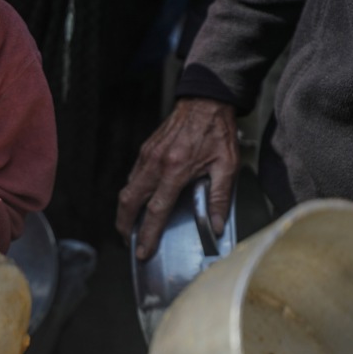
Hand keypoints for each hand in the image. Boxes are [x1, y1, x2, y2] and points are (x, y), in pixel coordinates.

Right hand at [115, 98, 238, 259]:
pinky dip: (132, 192)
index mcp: (176, 170)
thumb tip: (216, 225)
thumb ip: (221, 198)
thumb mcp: (227, 166)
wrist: (204, 102)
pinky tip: (140, 200)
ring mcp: (147, 156)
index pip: (156, 210)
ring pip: (127, 188)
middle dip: (125, 225)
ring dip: (126, 210)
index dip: (148, 234)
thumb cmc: (217, 132)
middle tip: (129, 241)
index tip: (143, 251)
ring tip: (132, 225)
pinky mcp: (145, 150)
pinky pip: (133, 176)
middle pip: (129, 201)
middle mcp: (156, 164)